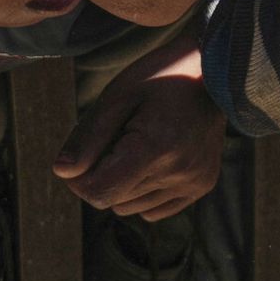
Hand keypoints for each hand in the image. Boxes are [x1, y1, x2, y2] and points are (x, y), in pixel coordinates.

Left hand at [51, 33, 224, 221]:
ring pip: (130, 207)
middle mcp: (181, 171)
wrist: (216, 70)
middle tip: (118, 138)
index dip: (80, 178)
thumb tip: (63, 172)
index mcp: (157, 148)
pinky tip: (155, 162)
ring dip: (123, 184)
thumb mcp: (118, 96)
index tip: (85, 152)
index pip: (99, 192)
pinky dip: (144, 192)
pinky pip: (153, 210)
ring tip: (140, 145)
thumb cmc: (162, 76)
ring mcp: (195, 180)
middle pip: (112, 200)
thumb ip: (88, 136)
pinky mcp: (202, 184)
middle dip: (103, 175)